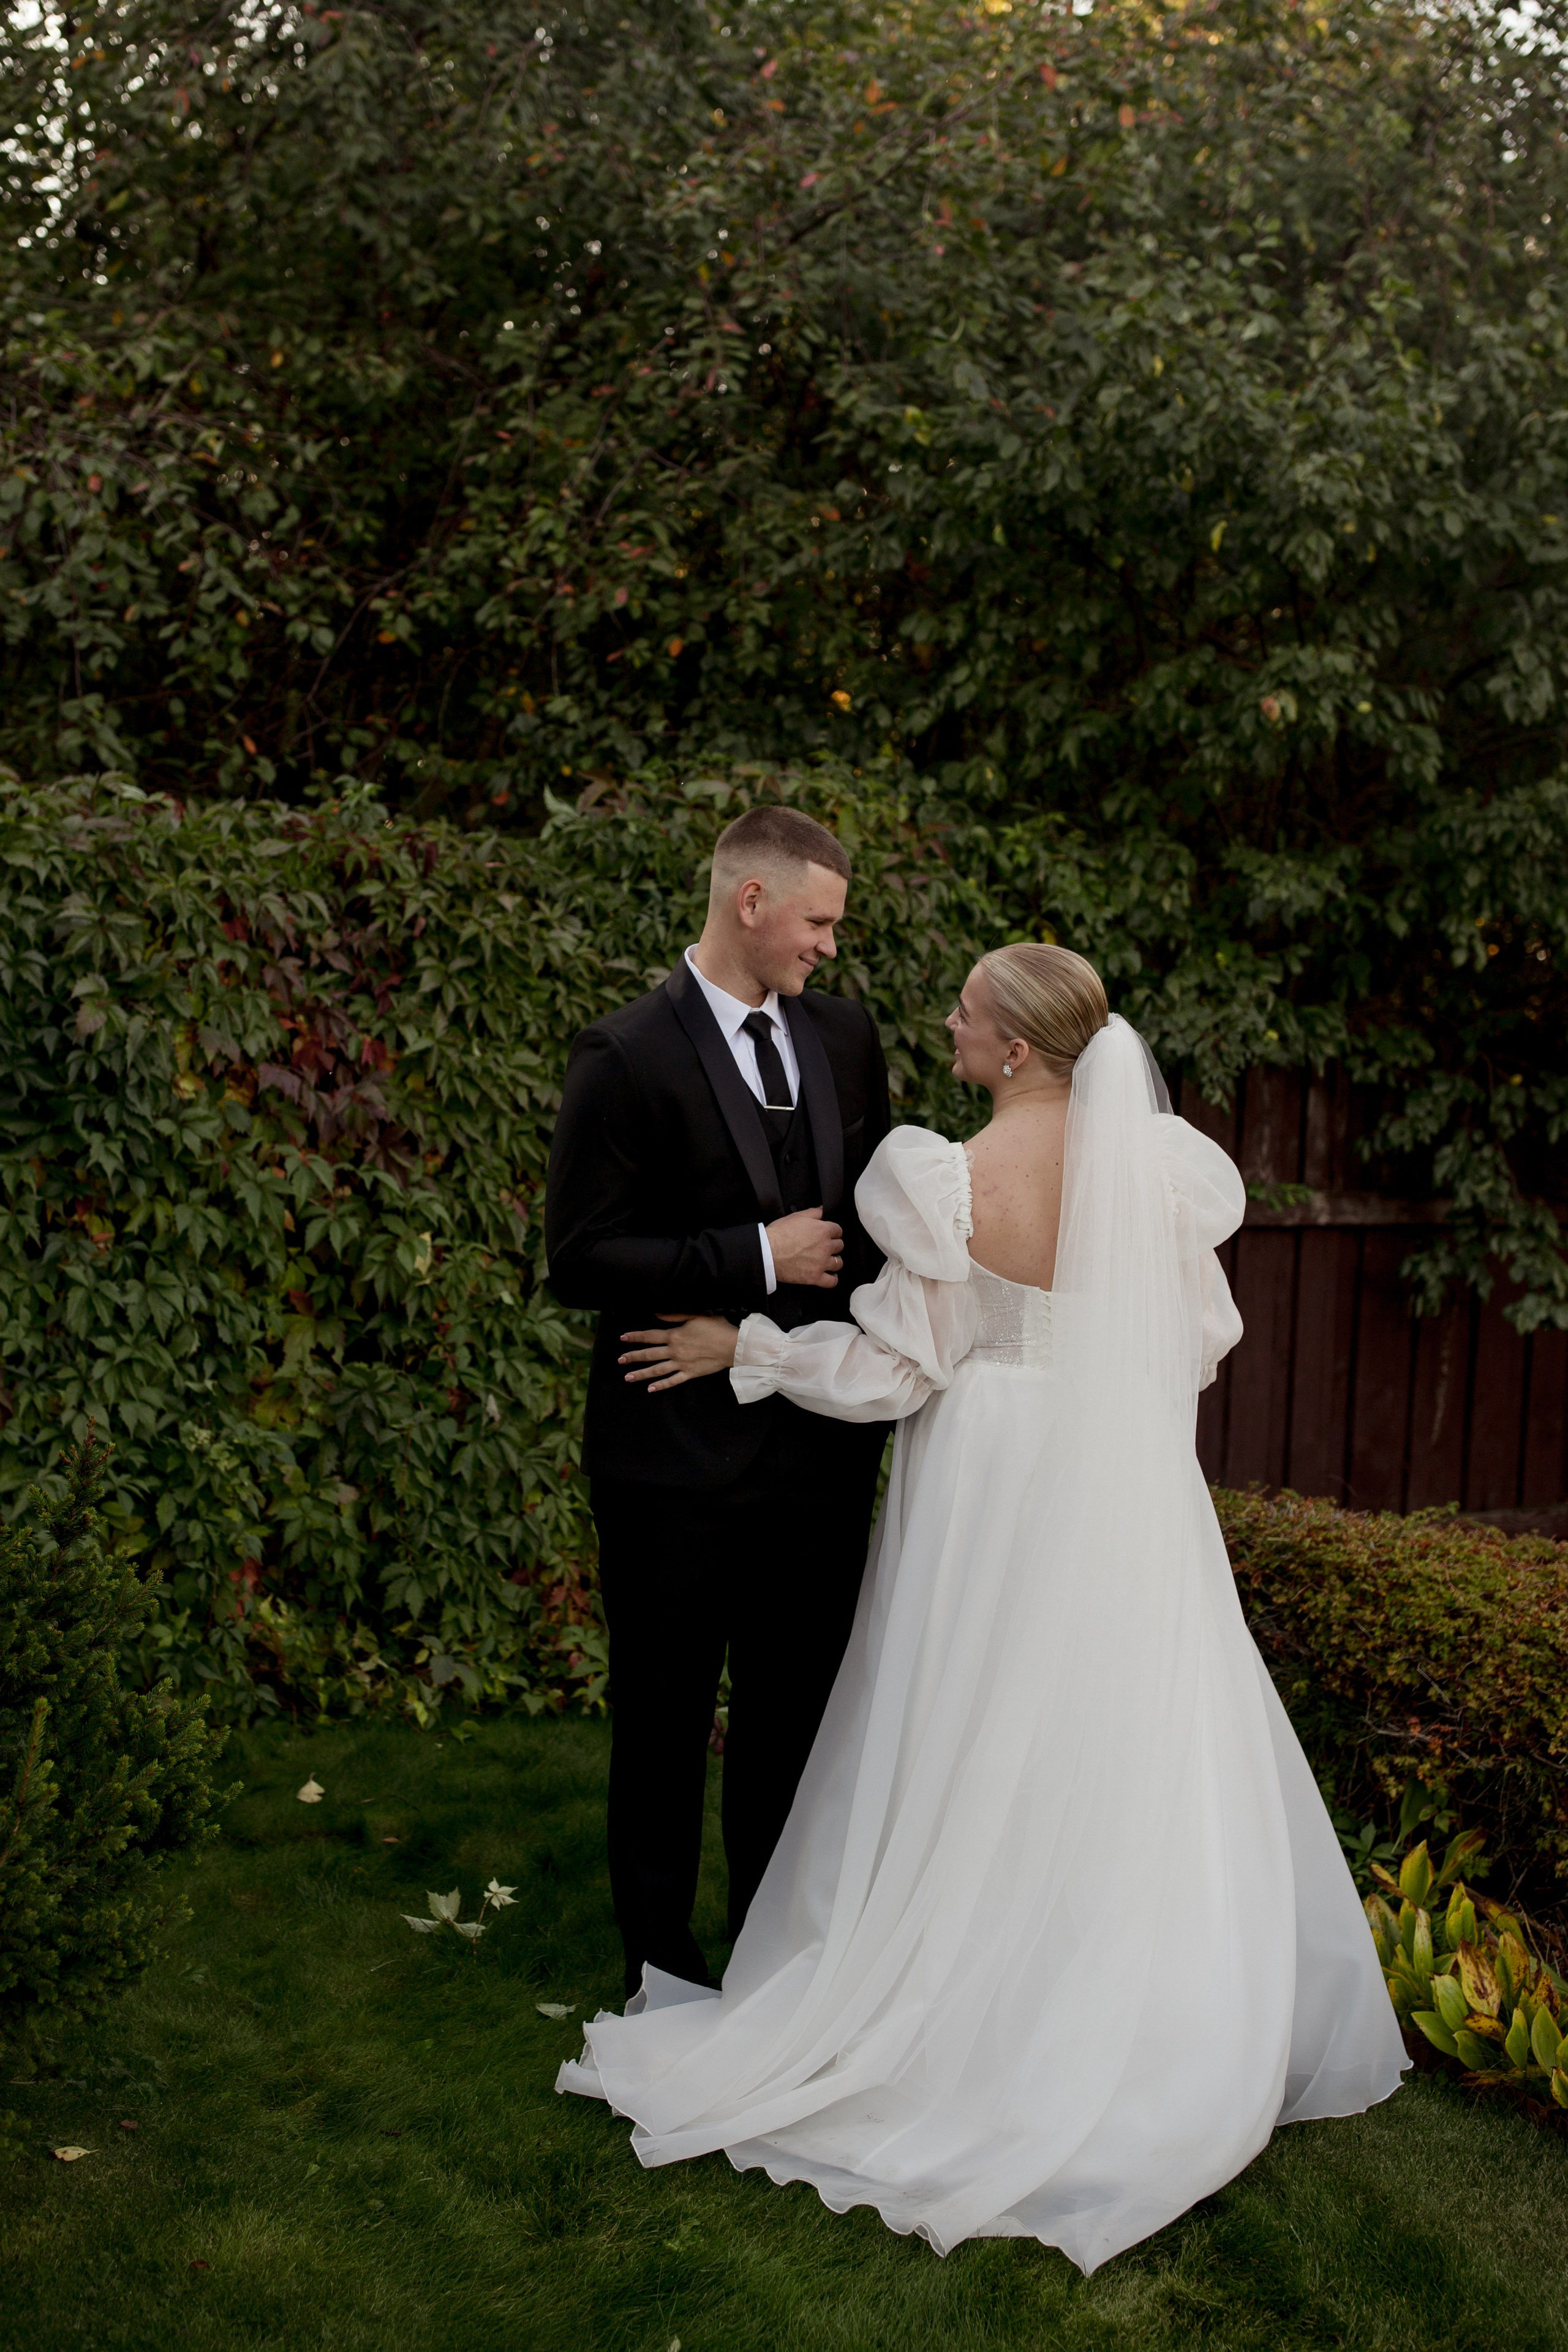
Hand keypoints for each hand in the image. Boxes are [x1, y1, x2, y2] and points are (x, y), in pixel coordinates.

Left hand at [619, 1313, 739, 1392]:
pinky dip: (662, 1385)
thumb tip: (656, 1314)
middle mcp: (675, 1351)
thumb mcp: (696, 1316)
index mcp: (675, 1335)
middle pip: (649, 1354)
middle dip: (633, 1357)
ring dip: (641, 1374)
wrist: (732, 1346)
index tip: (623, 1338)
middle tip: (620, 1360)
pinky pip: (673, 1381)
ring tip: (628, 1377)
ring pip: (657, 1370)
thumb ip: (675, 1315)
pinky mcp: (690, 1374)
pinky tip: (650, 1389)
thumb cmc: (716, 1328)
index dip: (635, 1337)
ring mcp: (681, 1364)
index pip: (650, 1336)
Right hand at [766, 1205, 843, 1288]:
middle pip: (839, 1246)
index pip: (838, 1230)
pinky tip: (830, 1275)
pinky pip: (831, 1281)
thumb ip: (814, 1212)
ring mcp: (821, 1263)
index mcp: (822, 1230)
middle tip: (824, 1246)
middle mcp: (825, 1247)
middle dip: (833, 1245)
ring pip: (838, 1263)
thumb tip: (823, 1210)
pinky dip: (833, 1279)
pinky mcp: (814, 1277)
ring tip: (827, 1260)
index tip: (828, 1234)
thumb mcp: (797, 1216)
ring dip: (834, 1261)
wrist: (767, 1252)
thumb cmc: (778, 1234)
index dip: (832, 1232)